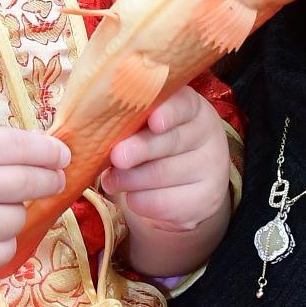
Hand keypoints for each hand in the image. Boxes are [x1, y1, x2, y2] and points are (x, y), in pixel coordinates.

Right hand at [0, 122, 69, 278]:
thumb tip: (45, 151)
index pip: (23, 147)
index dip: (51, 152)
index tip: (63, 156)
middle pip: (31, 183)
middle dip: (48, 180)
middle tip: (51, 180)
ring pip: (20, 218)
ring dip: (14, 212)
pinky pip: (7, 248)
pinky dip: (2, 240)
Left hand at [103, 87, 233, 249]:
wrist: (182, 188)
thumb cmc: (154, 146)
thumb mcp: (146, 127)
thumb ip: (129, 121)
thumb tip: (94, 126)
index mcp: (192, 108)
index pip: (184, 104)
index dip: (168, 112)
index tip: (152, 121)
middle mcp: (208, 135)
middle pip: (172, 141)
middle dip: (140, 149)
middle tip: (116, 157)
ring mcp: (211, 169)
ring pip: (164, 174)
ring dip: (130, 179)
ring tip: (112, 180)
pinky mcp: (205, 200)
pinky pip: (164, 202)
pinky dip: (139, 201)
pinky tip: (131, 196)